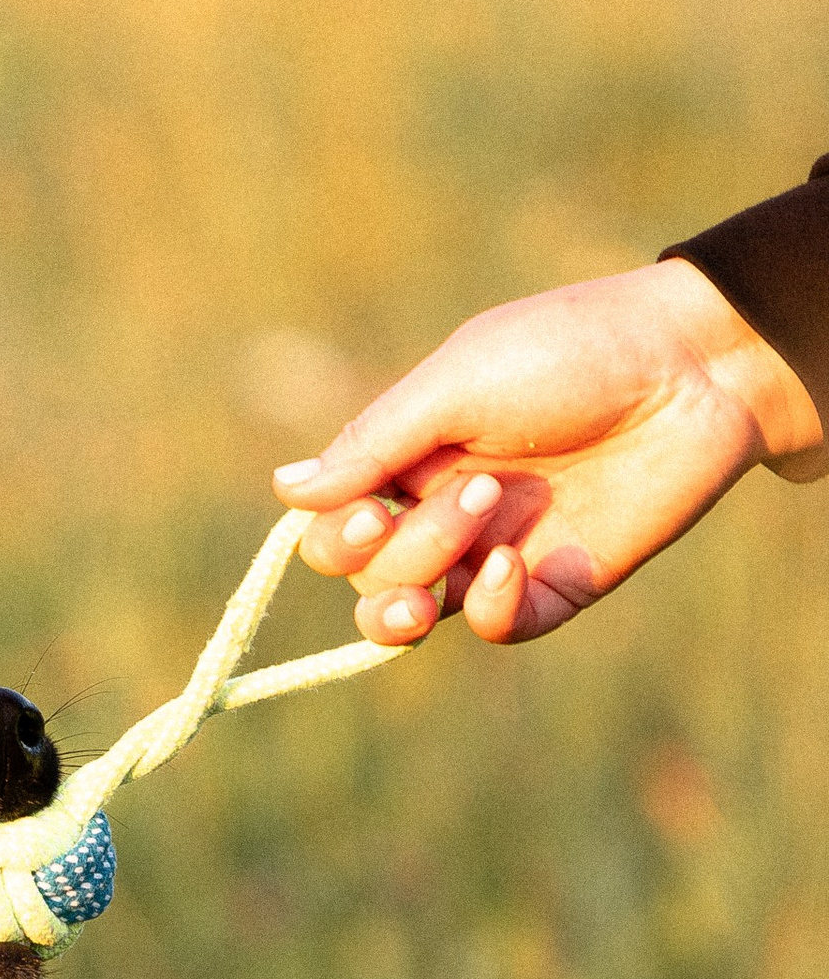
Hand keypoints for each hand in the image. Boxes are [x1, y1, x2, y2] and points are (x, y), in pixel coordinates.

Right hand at [270, 261, 826, 644]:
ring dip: (421, 581)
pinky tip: (512, 564)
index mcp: (408, 455)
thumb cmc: (569, 351)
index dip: (334, 532)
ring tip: (476, 532)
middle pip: (364, 574)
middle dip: (388, 552)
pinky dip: (486, 608)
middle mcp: (441, 508)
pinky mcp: (555, 583)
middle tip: (462, 497)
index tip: (371, 504)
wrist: (692, 368)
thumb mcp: (457, 381)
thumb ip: (373, 442)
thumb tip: (286, 492)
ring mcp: (495, 549)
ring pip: (414, 609)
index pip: (331, 525)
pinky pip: (493, 626)